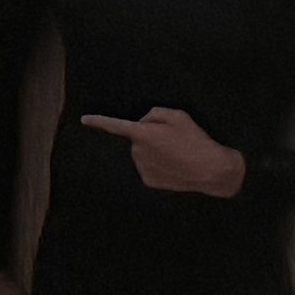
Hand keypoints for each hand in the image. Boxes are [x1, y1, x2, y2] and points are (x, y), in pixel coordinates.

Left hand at [81, 106, 245, 197]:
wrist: (210, 169)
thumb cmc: (195, 139)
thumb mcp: (178, 116)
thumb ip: (155, 114)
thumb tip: (143, 122)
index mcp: (143, 133)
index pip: (115, 125)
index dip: (99, 121)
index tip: (84, 119)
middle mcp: (138, 151)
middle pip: (138, 138)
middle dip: (150, 136)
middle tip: (173, 140)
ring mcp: (142, 168)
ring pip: (143, 153)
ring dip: (154, 151)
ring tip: (177, 153)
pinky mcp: (148, 181)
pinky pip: (149, 168)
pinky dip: (159, 165)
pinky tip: (174, 166)